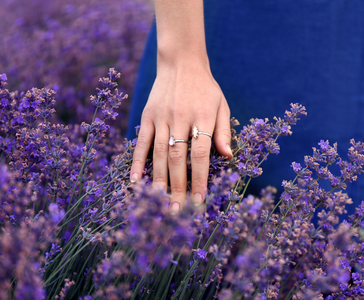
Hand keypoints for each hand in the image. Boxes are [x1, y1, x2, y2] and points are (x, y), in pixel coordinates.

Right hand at [129, 57, 232, 212]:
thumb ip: (223, 131)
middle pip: (179, 157)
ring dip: (159, 179)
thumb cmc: (206, 88)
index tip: (199, 200)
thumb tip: (228, 157)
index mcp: (203, 116)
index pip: (201, 153)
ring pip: (160, 153)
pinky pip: (142, 142)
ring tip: (158, 202)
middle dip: (178, 186)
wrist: (181, 62)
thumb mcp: (221, 105)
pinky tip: (134, 180)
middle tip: (176, 211)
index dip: (200, 178)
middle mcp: (181, 117)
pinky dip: (137, 161)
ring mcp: (162, 117)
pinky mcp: (147, 116)